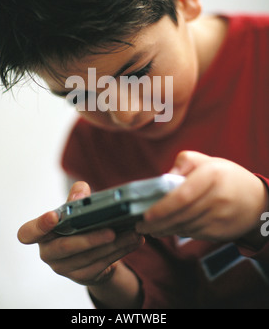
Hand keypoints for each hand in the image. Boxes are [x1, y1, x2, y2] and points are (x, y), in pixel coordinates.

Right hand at [18, 181, 143, 285]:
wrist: (90, 248)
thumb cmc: (78, 222)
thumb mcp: (76, 206)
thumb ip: (77, 196)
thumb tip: (80, 196)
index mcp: (41, 233)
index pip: (28, 233)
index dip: (39, 225)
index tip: (54, 216)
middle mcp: (48, 253)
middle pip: (65, 247)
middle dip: (89, 239)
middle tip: (111, 231)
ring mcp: (64, 268)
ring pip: (89, 257)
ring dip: (114, 245)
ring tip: (133, 233)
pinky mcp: (82, 276)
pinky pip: (102, 265)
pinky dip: (120, 252)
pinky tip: (134, 241)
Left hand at [136, 151, 268, 243]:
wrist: (257, 199)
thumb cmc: (225, 176)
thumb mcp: (207, 161)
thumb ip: (184, 163)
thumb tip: (164, 178)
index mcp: (211, 175)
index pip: (183, 196)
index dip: (163, 207)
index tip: (146, 214)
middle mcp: (217, 198)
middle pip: (181, 215)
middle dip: (158, 223)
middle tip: (140, 225)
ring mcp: (221, 218)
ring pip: (186, 228)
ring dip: (165, 230)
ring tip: (150, 228)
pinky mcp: (221, 232)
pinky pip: (194, 234)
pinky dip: (178, 232)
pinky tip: (168, 229)